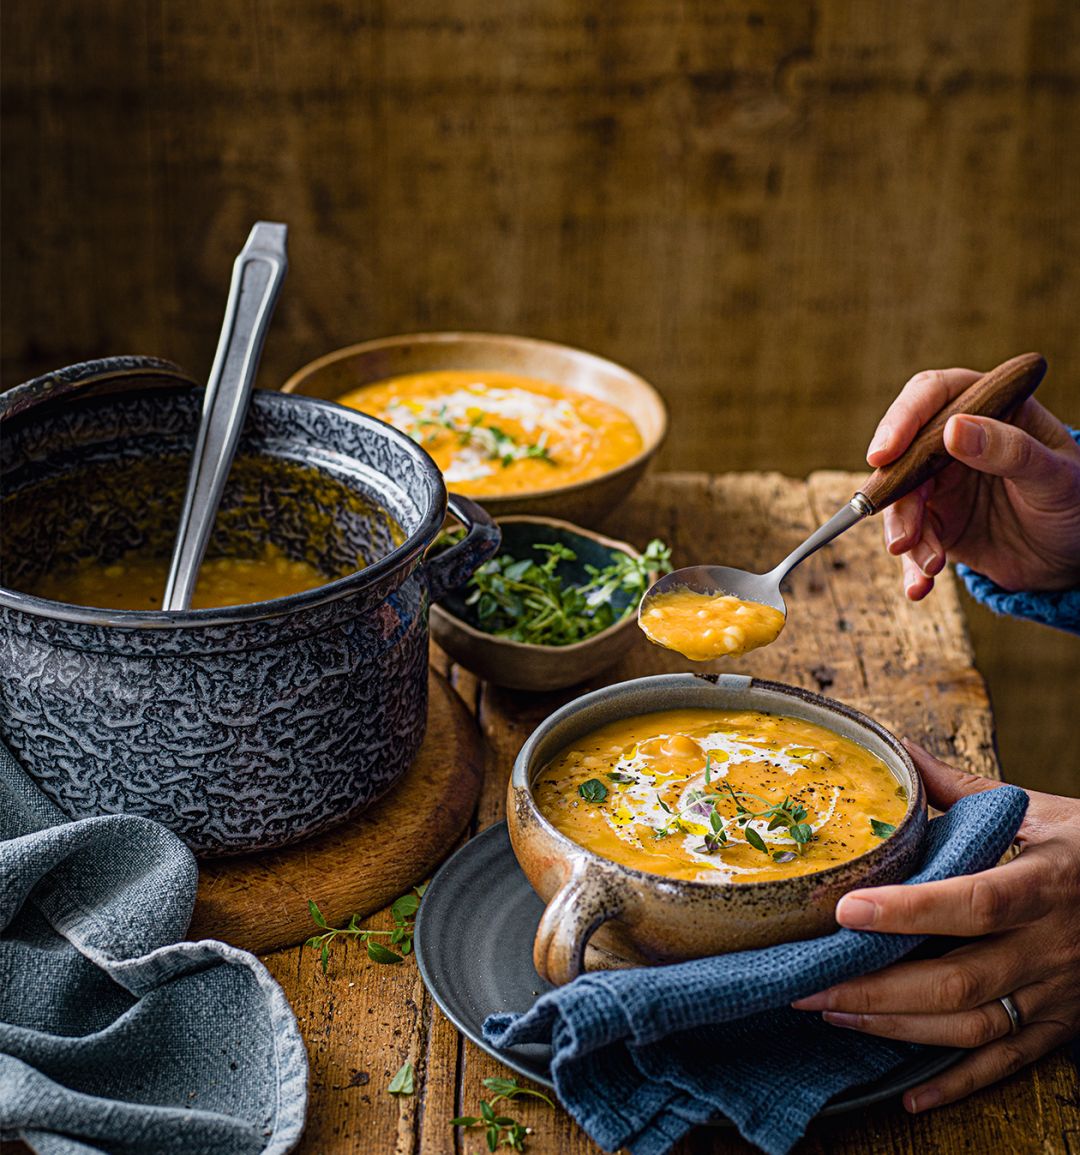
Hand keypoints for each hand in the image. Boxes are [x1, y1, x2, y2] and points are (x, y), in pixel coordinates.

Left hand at [792, 741, 1079, 1112]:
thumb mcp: (1037, 811)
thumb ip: (961, 790)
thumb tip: (898, 752)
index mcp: (1044, 883)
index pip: (975, 901)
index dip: (911, 910)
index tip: (848, 909)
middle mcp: (1050, 945)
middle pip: (960, 980)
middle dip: (878, 988)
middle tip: (810, 984)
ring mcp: (1055, 992)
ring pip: (972, 1025)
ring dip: (896, 1027)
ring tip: (832, 1013)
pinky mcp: (1059, 1025)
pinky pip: (1005, 1063)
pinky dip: (957, 1084)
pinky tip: (911, 1093)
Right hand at [866, 367, 1079, 597]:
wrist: (1075, 555)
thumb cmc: (1076, 500)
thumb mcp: (1054, 475)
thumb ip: (1010, 450)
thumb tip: (954, 429)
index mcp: (987, 408)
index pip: (933, 396)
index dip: (902, 419)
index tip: (883, 454)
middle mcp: (954, 441)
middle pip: (903, 453)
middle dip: (895, 495)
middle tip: (901, 531)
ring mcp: (941, 483)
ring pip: (900, 501)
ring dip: (905, 535)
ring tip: (931, 564)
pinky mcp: (935, 523)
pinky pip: (911, 541)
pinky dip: (911, 565)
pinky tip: (921, 585)